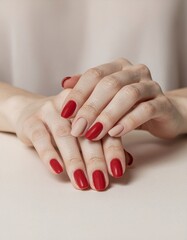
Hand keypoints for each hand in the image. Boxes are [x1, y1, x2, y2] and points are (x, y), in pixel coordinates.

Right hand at [13, 89, 131, 190]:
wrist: (31, 111)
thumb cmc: (65, 124)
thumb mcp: (86, 129)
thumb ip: (105, 142)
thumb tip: (127, 161)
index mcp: (90, 105)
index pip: (105, 127)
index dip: (112, 149)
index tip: (118, 170)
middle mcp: (72, 106)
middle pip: (86, 133)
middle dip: (95, 159)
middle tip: (100, 182)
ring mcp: (50, 111)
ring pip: (64, 136)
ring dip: (74, 160)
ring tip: (81, 181)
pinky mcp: (32, 120)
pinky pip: (40, 137)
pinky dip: (49, 154)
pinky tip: (57, 169)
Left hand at [61, 58, 184, 139]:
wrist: (163, 114)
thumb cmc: (129, 106)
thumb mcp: (107, 98)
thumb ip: (88, 90)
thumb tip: (64, 82)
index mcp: (118, 67)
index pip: (94, 74)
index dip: (78, 93)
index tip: (64, 113)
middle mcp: (135, 72)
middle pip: (109, 84)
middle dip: (90, 108)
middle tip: (77, 128)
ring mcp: (151, 86)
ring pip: (128, 95)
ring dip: (107, 116)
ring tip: (93, 133)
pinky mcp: (163, 103)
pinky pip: (146, 110)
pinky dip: (128, 121)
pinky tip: (115, 133)